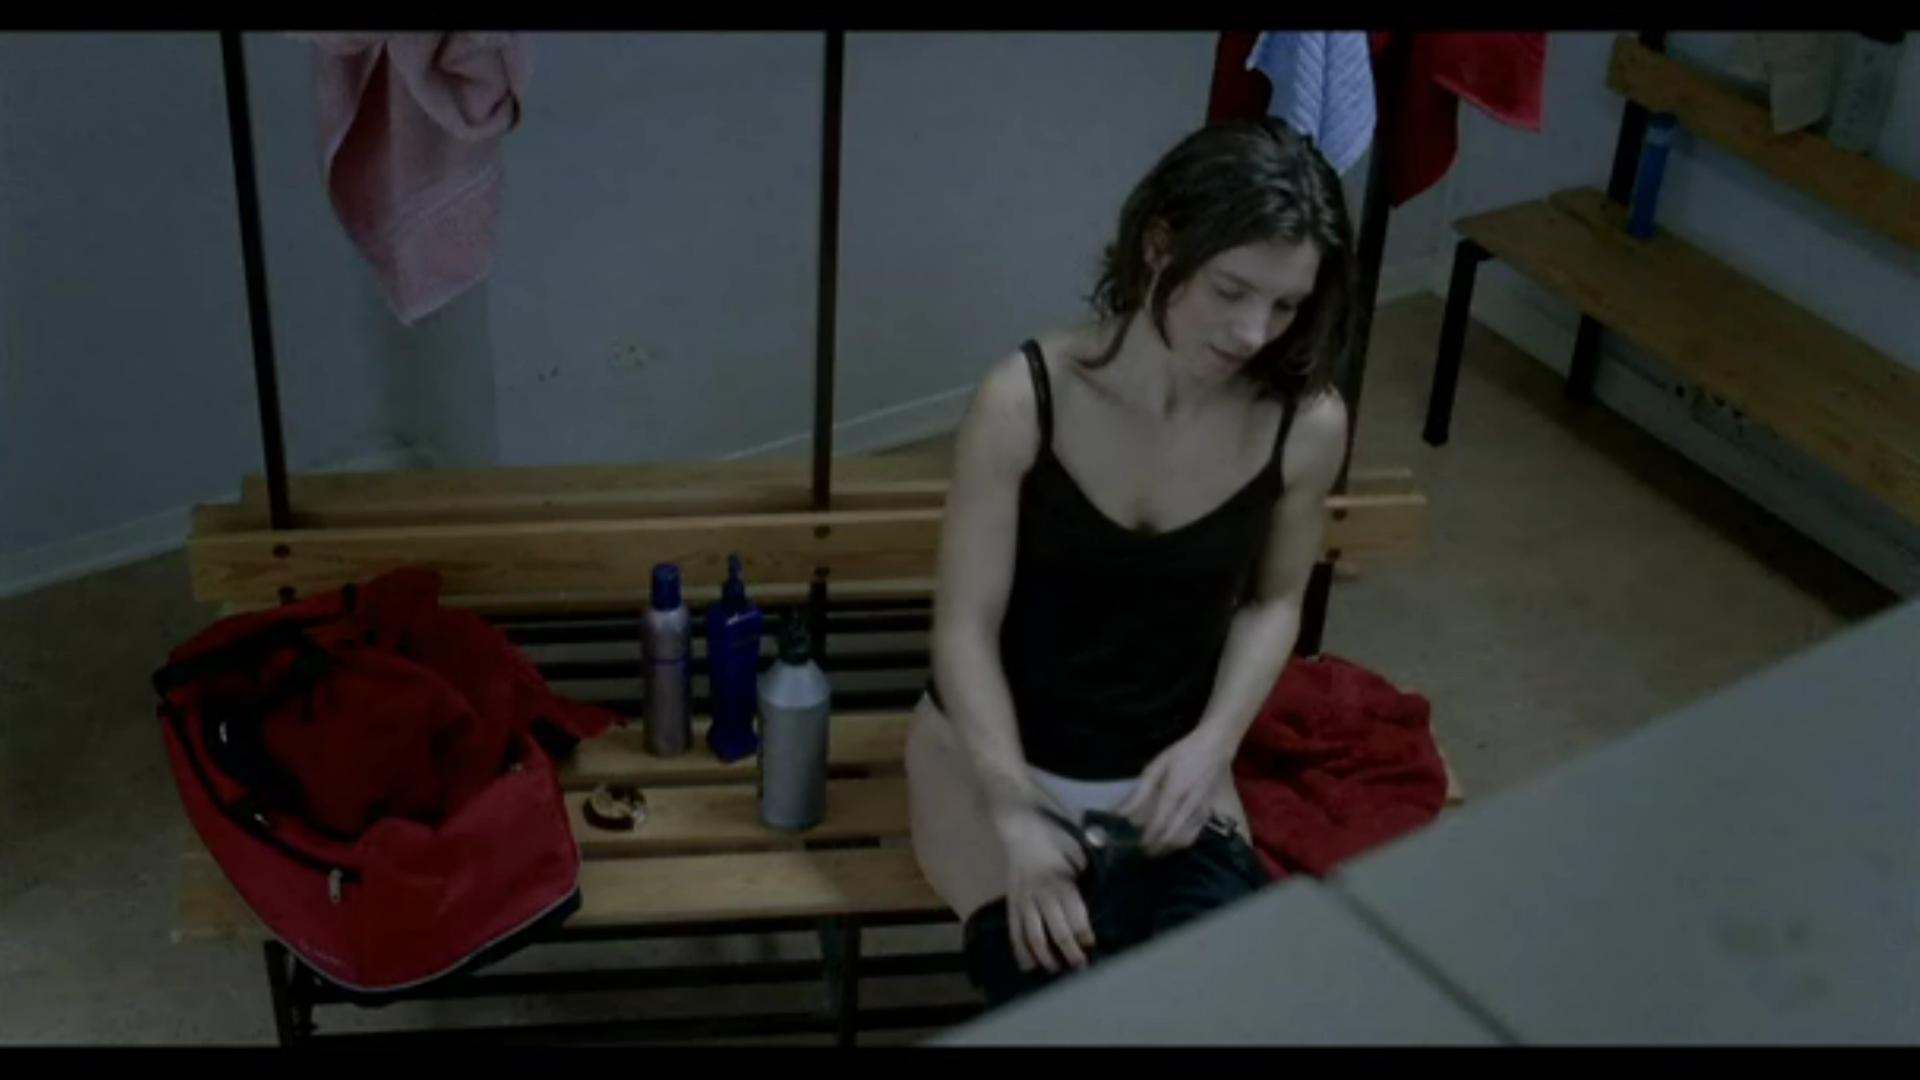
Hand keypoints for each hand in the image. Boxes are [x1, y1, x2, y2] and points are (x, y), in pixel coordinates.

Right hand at [996, 807, 1094, 973]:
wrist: (1024, 829)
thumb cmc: (1058, 842)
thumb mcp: (1079, 853)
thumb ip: (1090, 874)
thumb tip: (1110, 891)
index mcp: (1062, 881)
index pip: (1075, 914)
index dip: (1084, 933)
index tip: (1093, 946)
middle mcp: (1042, 894)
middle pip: (1056, 930)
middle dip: (1069, 951)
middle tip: (1080, 966)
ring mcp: (1024, 900)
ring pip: (1034, 935)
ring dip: (1045, 956)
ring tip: (1056, 970)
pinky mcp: (1012, 903)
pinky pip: (1014, 930)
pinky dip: (1020, 949)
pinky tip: (1028, 965)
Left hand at [1117, 730, 1233, 856]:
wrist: (1216, 746)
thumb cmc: (1183, 753)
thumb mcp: (1158, 766)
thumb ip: (1141, 791)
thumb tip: (1123, 812)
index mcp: (1175, 791)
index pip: (1159, 822)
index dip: (1148, 838)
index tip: (1137, 845)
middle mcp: (1190, 804)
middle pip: (1172, 836)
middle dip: (1156, 848)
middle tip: (1143, 852)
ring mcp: (1202, 810)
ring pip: (1185, 839)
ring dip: (1169, 849)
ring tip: (1155, 851)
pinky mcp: (1209, 812)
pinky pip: (1195, 835)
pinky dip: (1182, 843)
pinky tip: (1172, 843)